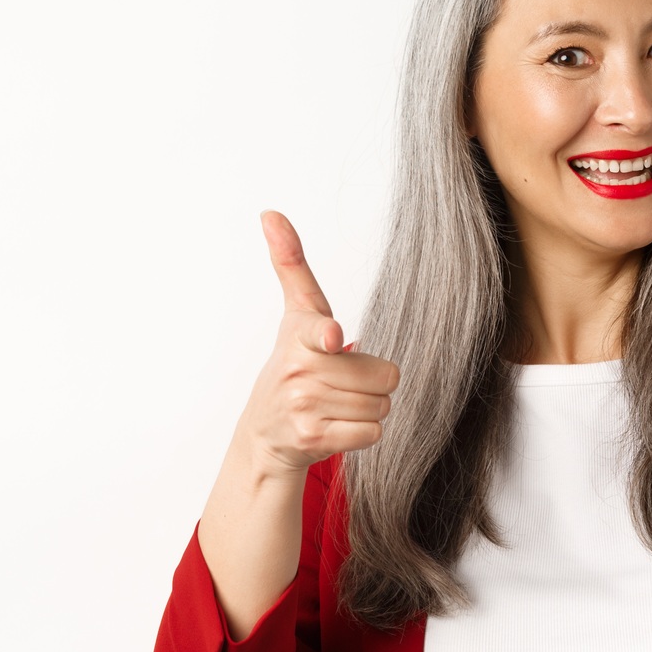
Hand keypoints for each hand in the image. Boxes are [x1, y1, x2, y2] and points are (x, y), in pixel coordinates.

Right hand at [235, 211, 400, 477]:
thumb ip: (291, 264)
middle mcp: (298, 371)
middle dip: (372, 381)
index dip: (327, 336)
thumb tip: (270, 212)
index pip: (318, 331)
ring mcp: (303, 408)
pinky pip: (372, 433)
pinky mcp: (313, 439)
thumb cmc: (294, 363)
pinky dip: (362, 432)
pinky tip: (335, 426)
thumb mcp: (295, 313)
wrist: (267, 431)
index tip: (331, 337)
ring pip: (381, 405)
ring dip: (368, 407)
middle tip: (340, 382)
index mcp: (299, 335)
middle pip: (384, 375)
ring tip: (336, 404)